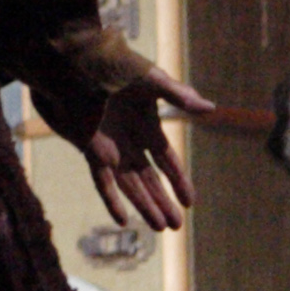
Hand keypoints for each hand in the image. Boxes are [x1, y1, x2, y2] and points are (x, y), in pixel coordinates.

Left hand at [34, 54, 214, 231]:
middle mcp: (129, 141)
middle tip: (177, 226)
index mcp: (146, 124)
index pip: (166, 160)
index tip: (190, 202)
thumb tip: (211, 109)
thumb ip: (180, 96)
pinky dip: (112, 200)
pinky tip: (122, 219)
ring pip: (130, 186)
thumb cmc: (114, 64)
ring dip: (145, 206)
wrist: (78, 62)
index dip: (178, 181)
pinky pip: (102, 181)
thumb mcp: (153, 80)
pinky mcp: (91, 150)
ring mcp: (109, 148)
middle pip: (149, 179)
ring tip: (161, 228)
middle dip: (163, 202)